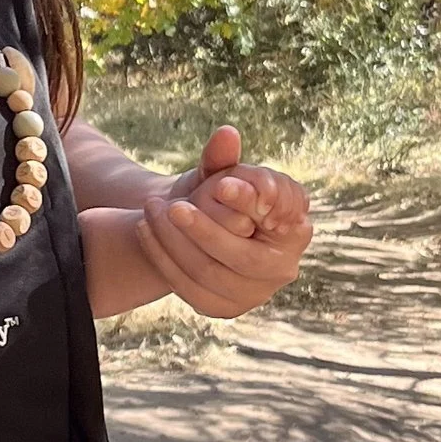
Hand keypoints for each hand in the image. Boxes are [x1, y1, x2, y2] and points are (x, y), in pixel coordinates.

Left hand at [135, 127, 311, 318]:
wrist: (204, 228)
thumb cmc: (223, 195)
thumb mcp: (223, 174)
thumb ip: (223, 158)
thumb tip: (225, 134)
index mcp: (296, 230)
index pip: (274, 221)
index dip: (248, 204)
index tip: (220, 185)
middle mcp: (282, 269)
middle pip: (241, 257)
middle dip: (204, 231)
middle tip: (172, 205)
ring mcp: (253, 294)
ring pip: (208, 274)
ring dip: (174, 243)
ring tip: (150, 211)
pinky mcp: (223, 307)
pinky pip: (188, 289)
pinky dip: (162, 259)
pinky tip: (144, 231)